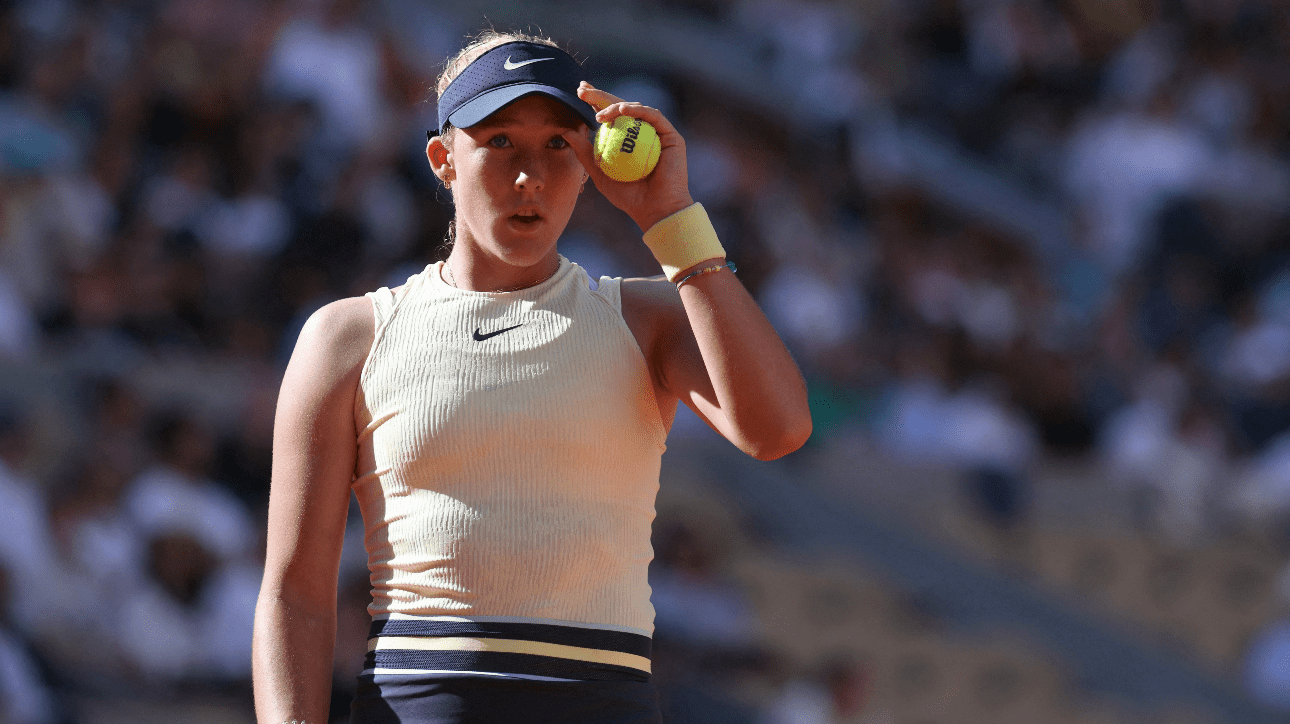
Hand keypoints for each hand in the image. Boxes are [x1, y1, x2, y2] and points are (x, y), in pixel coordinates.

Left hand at [563, 81, 694, 231]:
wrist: (656, 209)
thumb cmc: (629, 196)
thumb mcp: (600, 174)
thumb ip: (585, 153)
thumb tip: (566, 131)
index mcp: (627, 140)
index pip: (610, 116)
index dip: (595, 101)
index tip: (579, 91)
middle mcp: (642, 133)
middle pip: (620, 107)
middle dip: (600, 96)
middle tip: (583, 90)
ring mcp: (657, 133)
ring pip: (635, 109)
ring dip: (615, 106)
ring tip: (599, 115)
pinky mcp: (670, 136)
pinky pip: (653, 116)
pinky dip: (638, 110)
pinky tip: (622, 110)